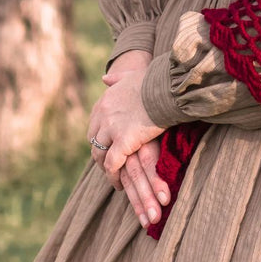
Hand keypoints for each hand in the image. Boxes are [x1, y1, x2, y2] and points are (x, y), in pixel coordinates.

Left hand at [90, 52, 167, 227]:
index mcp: (105, 101)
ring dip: (105, 168)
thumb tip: (104, 78)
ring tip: (113, 179)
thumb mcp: (130, 76)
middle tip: (108, 165)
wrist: (166, 88)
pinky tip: (118, 185)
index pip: (95, 124)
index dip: (100, 137)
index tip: (107, 146)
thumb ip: (116, 79)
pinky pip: (112, 164)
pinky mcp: (123, 143)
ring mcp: (111, 129)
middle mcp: (103, 115)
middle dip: (100, 154)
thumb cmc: (155, 81)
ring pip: (100, 155)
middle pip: (94, 140)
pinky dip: (113, 176)